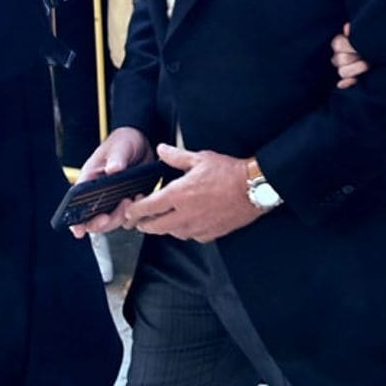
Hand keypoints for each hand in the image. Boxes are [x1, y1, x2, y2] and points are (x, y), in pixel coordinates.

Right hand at [69, 127, 152, 236]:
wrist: (141, 142)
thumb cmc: (123, 142)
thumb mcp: (119, 146)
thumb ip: (116, 158)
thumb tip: (113, 169)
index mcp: (89, 181)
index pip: (76, 205)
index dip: (76, 221)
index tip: (80, 231)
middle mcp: (98, 195)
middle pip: (95, 220)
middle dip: (107, 220)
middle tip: (122, 205)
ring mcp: (113, 200)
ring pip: (114, 221)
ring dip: (124, 216)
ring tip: (133, 197)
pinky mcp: (129, 202)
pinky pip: (130, 217)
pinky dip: (137, 213)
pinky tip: (142, 197)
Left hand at [122, 143, 262, 241]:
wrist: (254, 188)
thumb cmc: (230, 173)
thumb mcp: (201, 159)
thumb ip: (176, 157)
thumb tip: (162, 149)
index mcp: (178, 195)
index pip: (147, 208)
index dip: (134, 211)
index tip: (130, 210)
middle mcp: (185, 214)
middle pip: (154, 227)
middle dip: (144, 224)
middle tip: (140, 221)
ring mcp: (198, 226)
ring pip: (172, 233)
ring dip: (165, 228)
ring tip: (164, 220)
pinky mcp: (210, 233)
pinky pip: (191, 236)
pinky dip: (185, 231)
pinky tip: (188, 222)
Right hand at [332, 22, 368, 89]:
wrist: (381, 53)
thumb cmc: (371, 42)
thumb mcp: (365, 35)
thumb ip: (356, 32)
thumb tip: (347, 27)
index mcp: (339, 43)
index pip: (338, 44)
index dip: (351, 47)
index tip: (361, 47)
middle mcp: (338, 56)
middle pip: (341, 59)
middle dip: (356, 57)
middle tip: (367, 56)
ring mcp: (342, 68)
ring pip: (342, 72)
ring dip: (356, 69)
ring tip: (368, 64)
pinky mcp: (348, 79)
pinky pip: (343, 83)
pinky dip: (348, 82)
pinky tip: (354, 80)